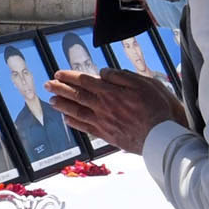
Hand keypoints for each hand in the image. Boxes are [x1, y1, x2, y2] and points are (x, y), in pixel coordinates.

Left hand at [45, 68, 184, 154]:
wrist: (161, 136)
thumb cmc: (157, 108)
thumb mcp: (144, 83)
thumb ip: (121, 76)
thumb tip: (102, 72)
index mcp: (111, 92)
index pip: (85, 81)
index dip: (70, 77)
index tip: (58, 73)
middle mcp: (103, 107)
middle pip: (77, 96)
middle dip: (60, 89)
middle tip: (47, 85)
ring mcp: (103, 123)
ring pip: (77, 112)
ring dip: (63, 105)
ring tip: (52, 100)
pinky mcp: (107, 135)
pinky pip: (85, 128)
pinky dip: (74, 123)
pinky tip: (67, 120)